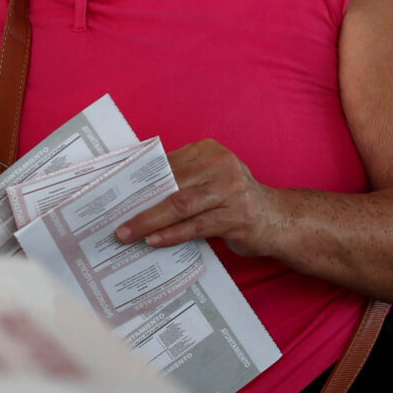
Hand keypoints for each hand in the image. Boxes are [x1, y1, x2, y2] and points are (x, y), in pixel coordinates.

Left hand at [115, 140, 285, 255]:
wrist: (278, 219)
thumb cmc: (234, 201)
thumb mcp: (210, 180)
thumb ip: (181, 180)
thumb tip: (135, 194)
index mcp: (209, 151)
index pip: (165, 164)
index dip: (138, 181)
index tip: (115, 195)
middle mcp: (221, 165)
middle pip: (170, 185)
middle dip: (139, 204)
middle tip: (115, 221)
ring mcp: (231, 190)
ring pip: (180, 205)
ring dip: (149, 221)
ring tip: (127, 234)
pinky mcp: (237, 216)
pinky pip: (196, 226)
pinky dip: (172, 234)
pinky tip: (154, 241)